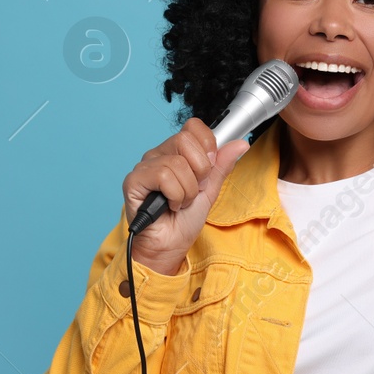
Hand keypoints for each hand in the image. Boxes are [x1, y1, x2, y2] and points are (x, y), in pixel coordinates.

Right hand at [121, 117, 250, 275]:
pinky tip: (169, 205)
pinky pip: (163, 175)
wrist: (171, 246)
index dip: (207, 146)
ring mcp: (145, 167)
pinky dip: (174, 195)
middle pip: (185, 140)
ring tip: (180, 203)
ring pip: (177, 163)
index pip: (193, 127)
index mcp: (176, 153)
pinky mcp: (134, 181)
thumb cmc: (184, 221)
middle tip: (193, 190)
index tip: (207, 170)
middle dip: (199, 172)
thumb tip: (239, 144)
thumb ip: (221, 165)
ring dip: (187, 191)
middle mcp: (158, 155)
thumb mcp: (210, 190)